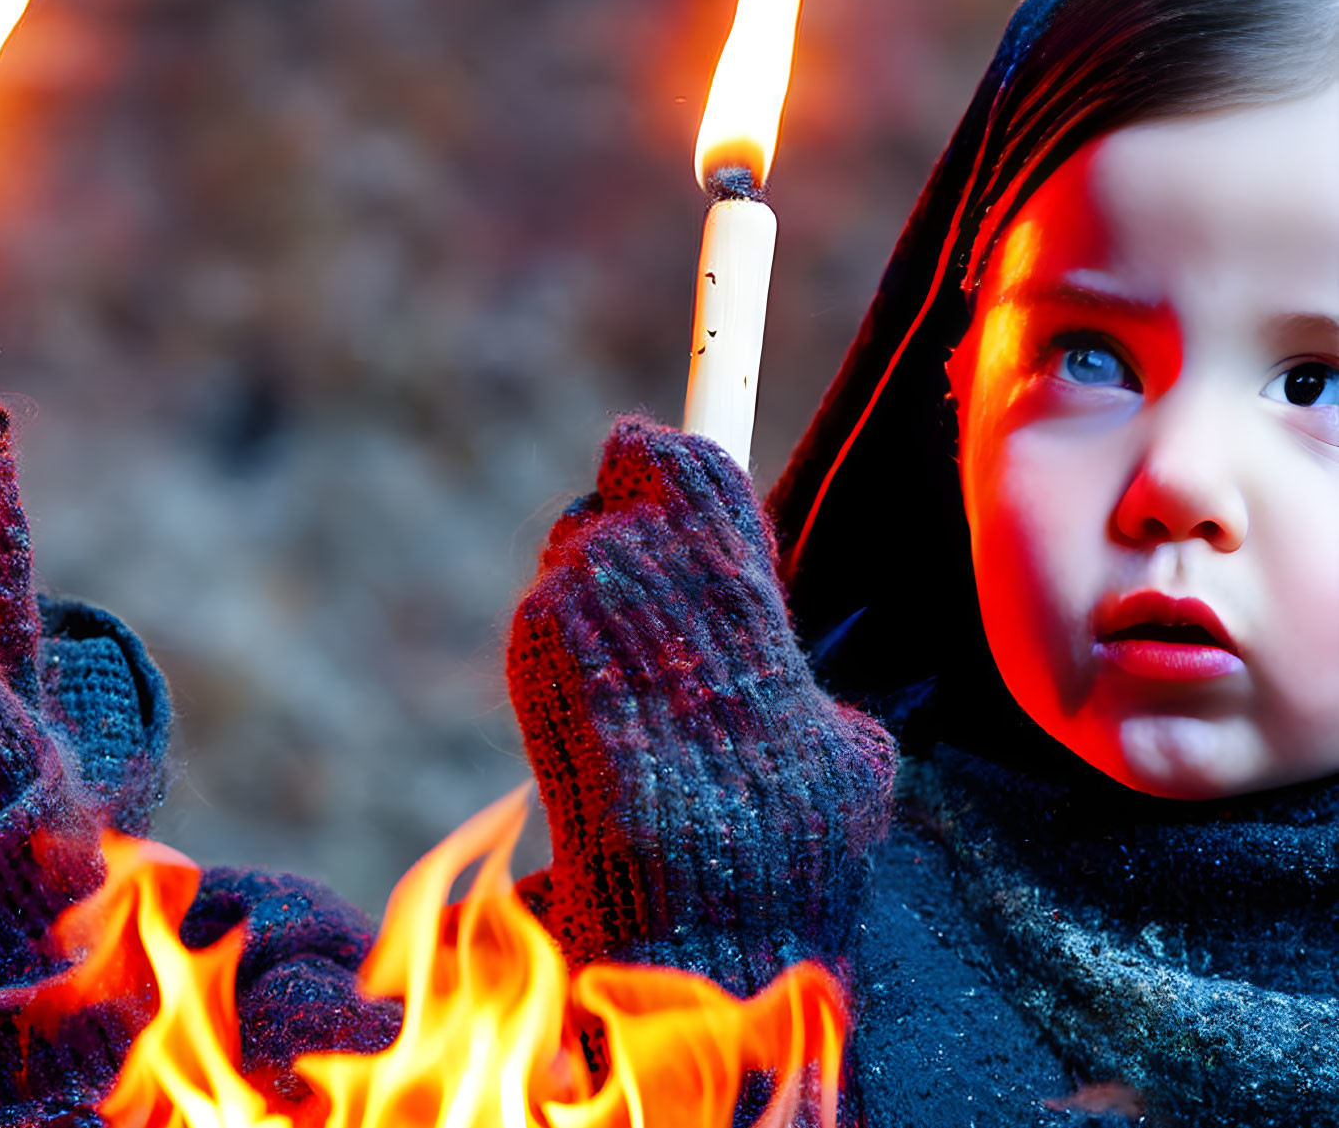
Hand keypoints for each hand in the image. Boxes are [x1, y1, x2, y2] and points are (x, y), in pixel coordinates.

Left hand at [508, 416, 894, 996]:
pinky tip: (595, 712)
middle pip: (614, 501)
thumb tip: (791, 673)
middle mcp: (651, 569)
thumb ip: (797, 674)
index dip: (662, 463)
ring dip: (594, 594)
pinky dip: (565, 651)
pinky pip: (547, 621)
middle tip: (638, 576)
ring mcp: (581, 609)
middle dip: (626, 532)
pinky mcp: (532, 656)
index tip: (648, 462)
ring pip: (575, 558)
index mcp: (738, 578)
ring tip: (627, 673)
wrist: (694, 912)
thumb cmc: (790, 845)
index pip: (683, 463)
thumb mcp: (841, 748)